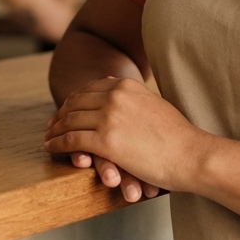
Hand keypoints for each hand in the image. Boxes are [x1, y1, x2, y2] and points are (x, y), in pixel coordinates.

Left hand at [44, 77, 207, 198]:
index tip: (65, 109)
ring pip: (70, 121)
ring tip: (48, 138)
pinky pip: (72, 141)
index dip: (73, 100)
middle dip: (60, 114)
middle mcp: (115, 96)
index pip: (89, 89)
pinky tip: (51, 148)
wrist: (191, 154)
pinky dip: (57, 144)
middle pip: (75, 103)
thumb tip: (118, 88)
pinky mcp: (106, 141)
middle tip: (51, 124)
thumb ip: (132, 96)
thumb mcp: (152, 103)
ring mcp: (109, 117)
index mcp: (126, 85)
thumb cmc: (177, 135)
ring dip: (55, 130)